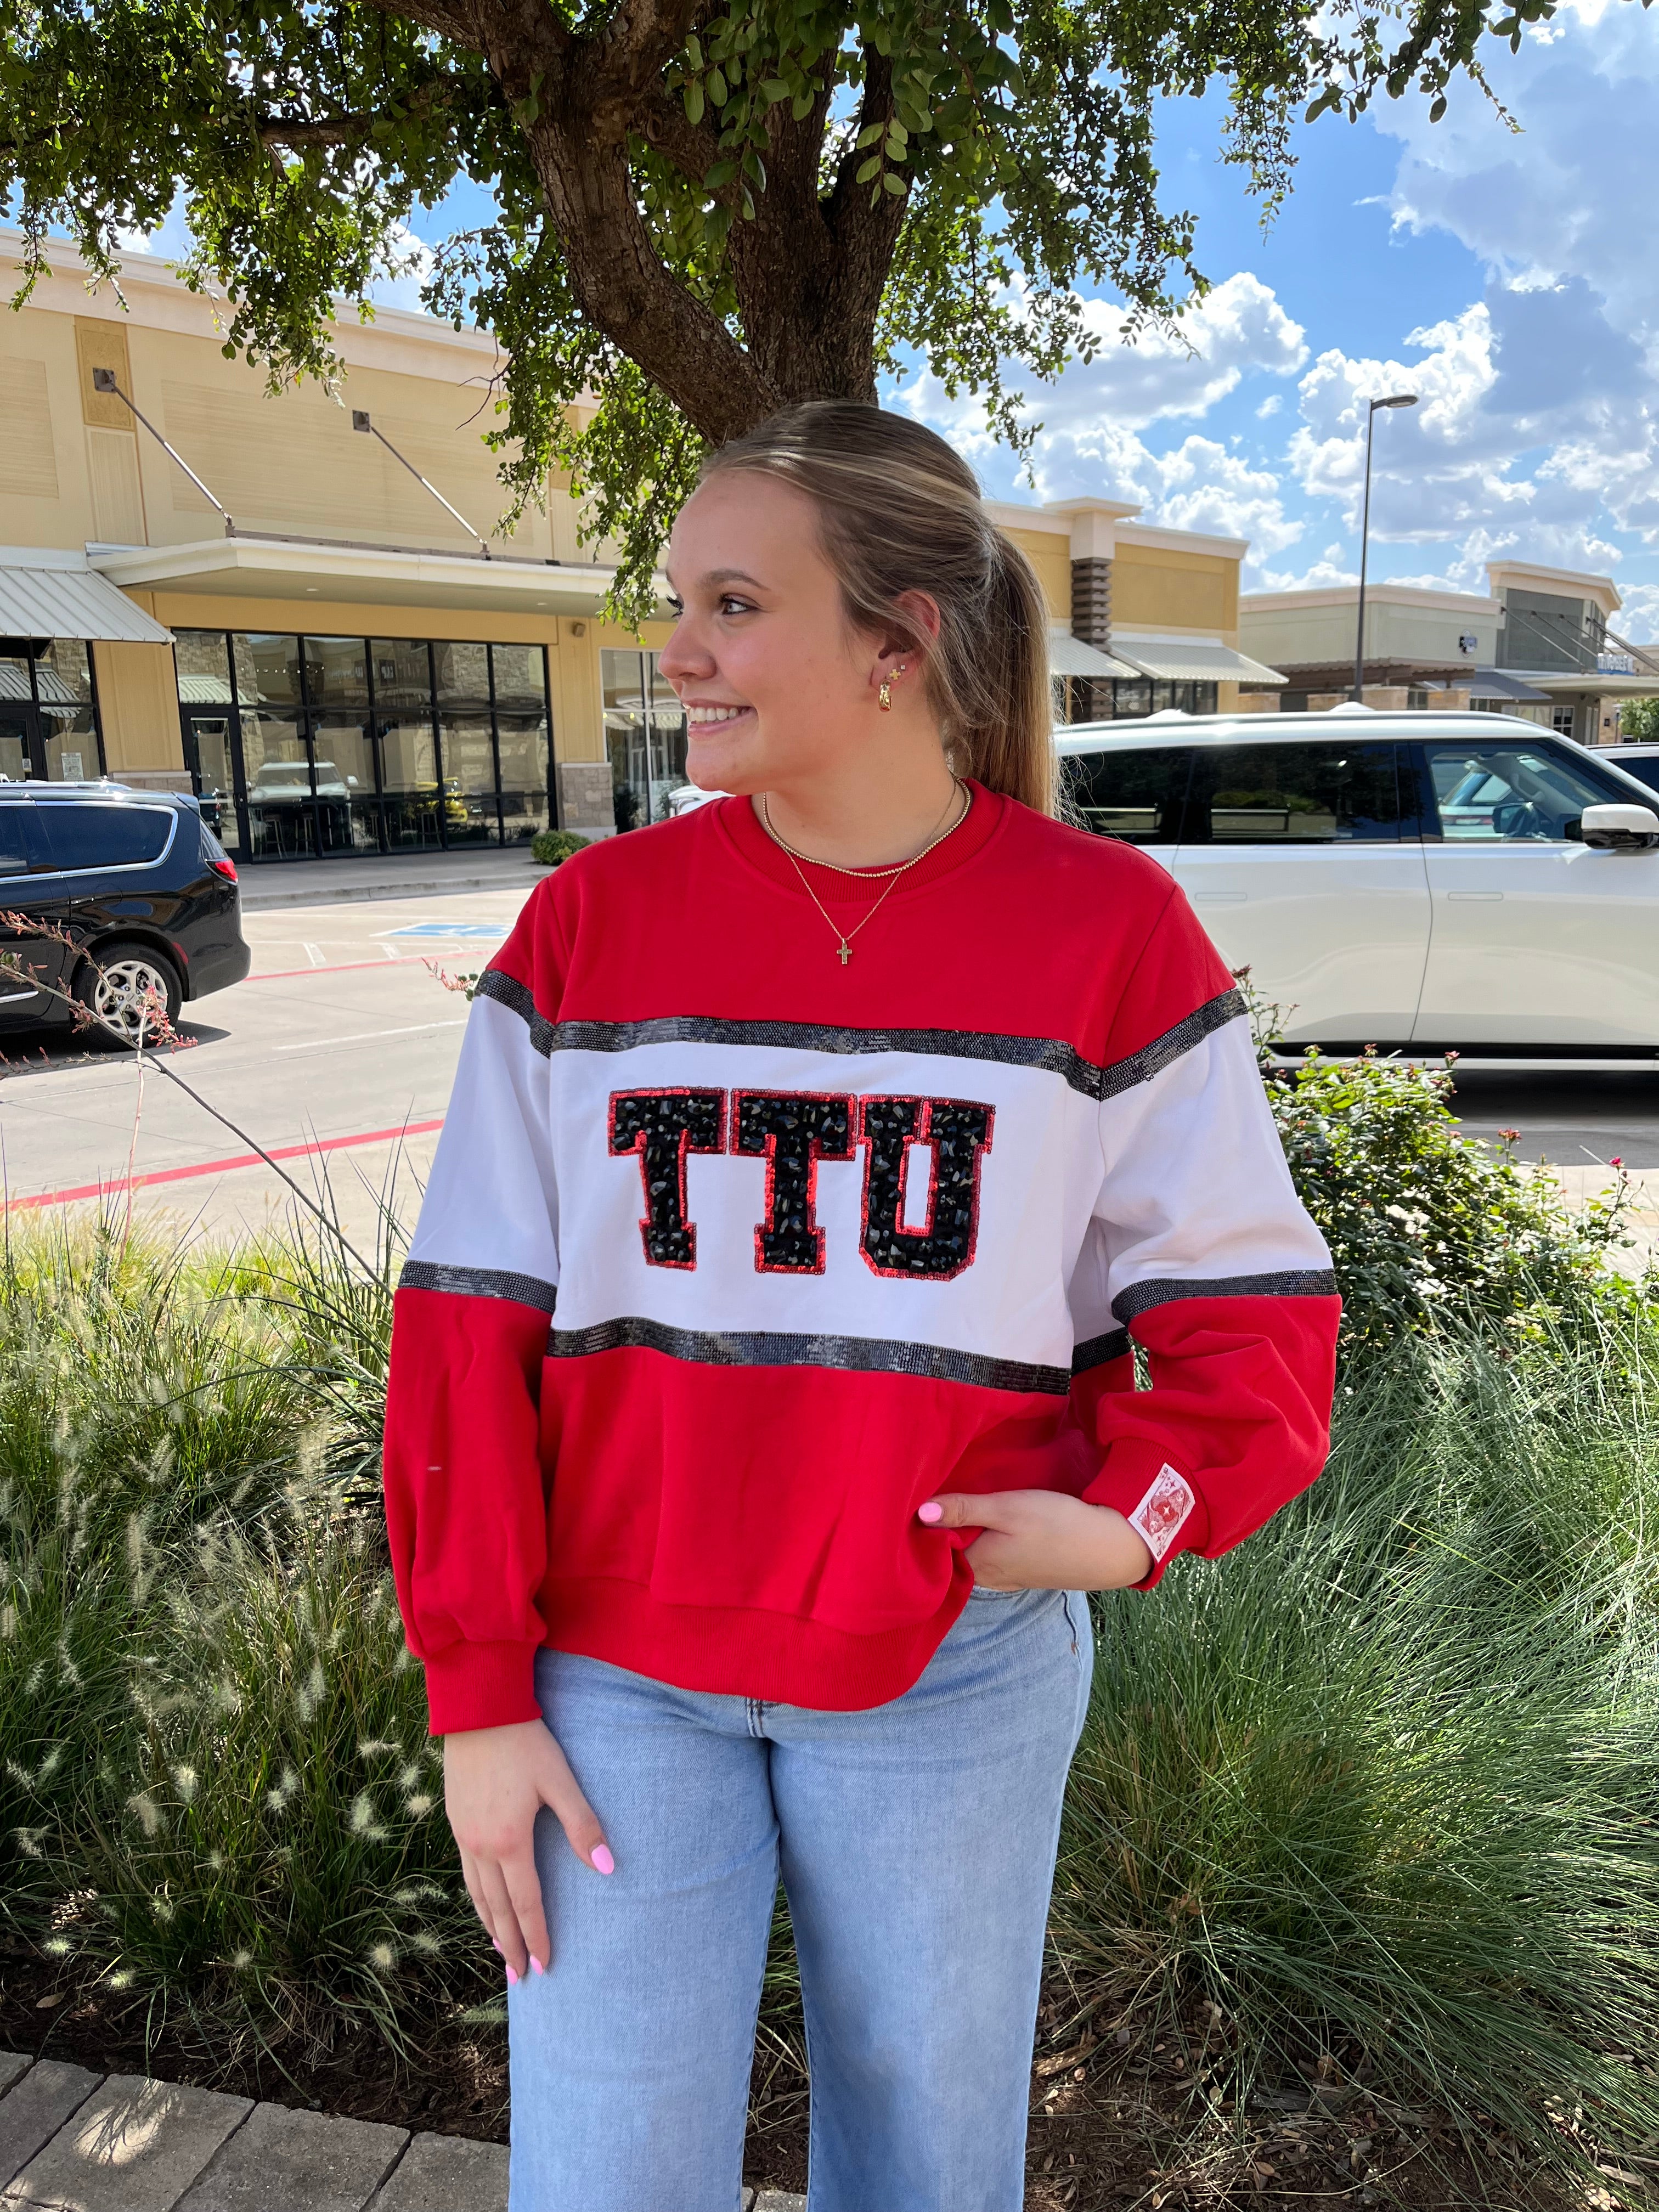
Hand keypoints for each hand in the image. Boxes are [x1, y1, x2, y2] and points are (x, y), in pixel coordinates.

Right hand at [443, 1718, 613, 1980]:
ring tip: (500, 1951)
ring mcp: (464, 1834)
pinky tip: (483, 1902)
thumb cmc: (525, 1742)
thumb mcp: (560, 1780)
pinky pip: (466, 1873)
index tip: (545, 1966)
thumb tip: (607, 1867)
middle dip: (510, 1945)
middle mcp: (481, 1846)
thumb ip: (582, 1824)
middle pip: (497, 1909)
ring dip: (490, 1926)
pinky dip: (476, 1898)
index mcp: (510, 1841)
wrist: (479, 1710)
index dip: (536, 1936)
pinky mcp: (455, 1820)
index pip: (526, 1903)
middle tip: (520, 1978)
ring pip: (476, 1894)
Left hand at [918, 1489, 1153, 1591]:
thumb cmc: (1057, 1525)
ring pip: (973, 1551)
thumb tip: (919, 1513)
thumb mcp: (1007, 1508)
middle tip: (934, 1491)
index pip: (933, 1549)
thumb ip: (964, 1510)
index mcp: (976, 1564)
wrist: (1110, 1548)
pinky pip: (992, 1553)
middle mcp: (987, 1577)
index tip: (915, 1497)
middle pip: (951, 1552)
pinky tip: (989, 1519)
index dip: (923, 1525)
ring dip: (965, 1531)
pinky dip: (986, 1537)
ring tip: (959, 1500)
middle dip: (942, 1527)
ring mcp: (1007, 1576)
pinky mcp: (1024, 1570)